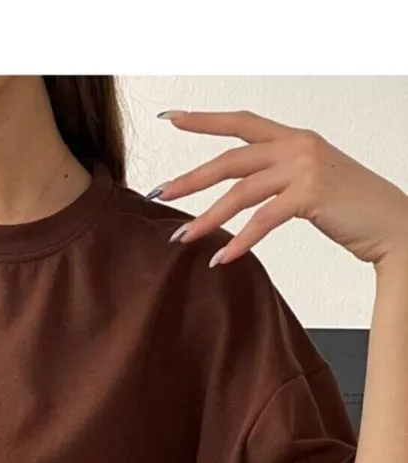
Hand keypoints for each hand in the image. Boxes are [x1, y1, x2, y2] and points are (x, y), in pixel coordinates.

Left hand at [150, 109, 407, 270]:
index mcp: (294, 139)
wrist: (392, 224)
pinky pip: (263, 219)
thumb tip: (242, 193)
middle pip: (231, 159)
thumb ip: (280, 178)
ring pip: (241, 192)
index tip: (171, 118)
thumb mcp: (311, 183)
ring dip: (207, 218)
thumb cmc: (351, 209)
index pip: (242, 123)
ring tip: (182, 238)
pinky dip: (240, 241)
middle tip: (160, 194)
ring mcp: (304, 168)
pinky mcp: (310, 194)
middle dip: (192, 178)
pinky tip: (222, 259)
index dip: (205, 120)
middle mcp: (297, 146)